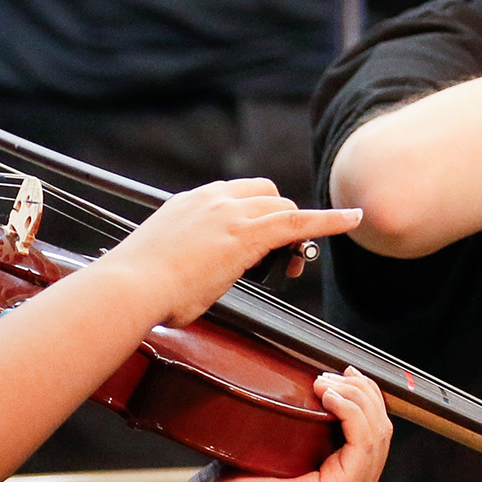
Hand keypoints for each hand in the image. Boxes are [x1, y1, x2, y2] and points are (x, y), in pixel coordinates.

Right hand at [103, 178, 362, 327]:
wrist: (130, 287)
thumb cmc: (138, 287)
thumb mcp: (163, 262)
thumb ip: (183, 258)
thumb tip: (185, 277)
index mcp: (191, 202)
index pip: (238, 195)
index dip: (257, 214)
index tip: (259, 238)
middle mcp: (213, 199)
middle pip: (267, 195)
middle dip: (280, 221)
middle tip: (280, 260)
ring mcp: (231, 213)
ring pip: (282, 208)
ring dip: (293, 232)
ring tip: (291, 266)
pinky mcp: (247, 234)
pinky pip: (298, 222)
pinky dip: (328, 220)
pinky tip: (351, 219)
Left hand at [207, 371, 391, 481]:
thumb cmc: (245, 472)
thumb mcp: (290, 440)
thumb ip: (316, 421)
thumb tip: (327, 381)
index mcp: (350, 480)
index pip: (378, 430)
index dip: (367, 395)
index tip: (344, 373)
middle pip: (383, 428)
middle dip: (361, 392)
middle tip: (329, 376)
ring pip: (377, 432)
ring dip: (354, 398)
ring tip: (324, 384)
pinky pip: (364, 443)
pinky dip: (351, 412)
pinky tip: (329, 398)